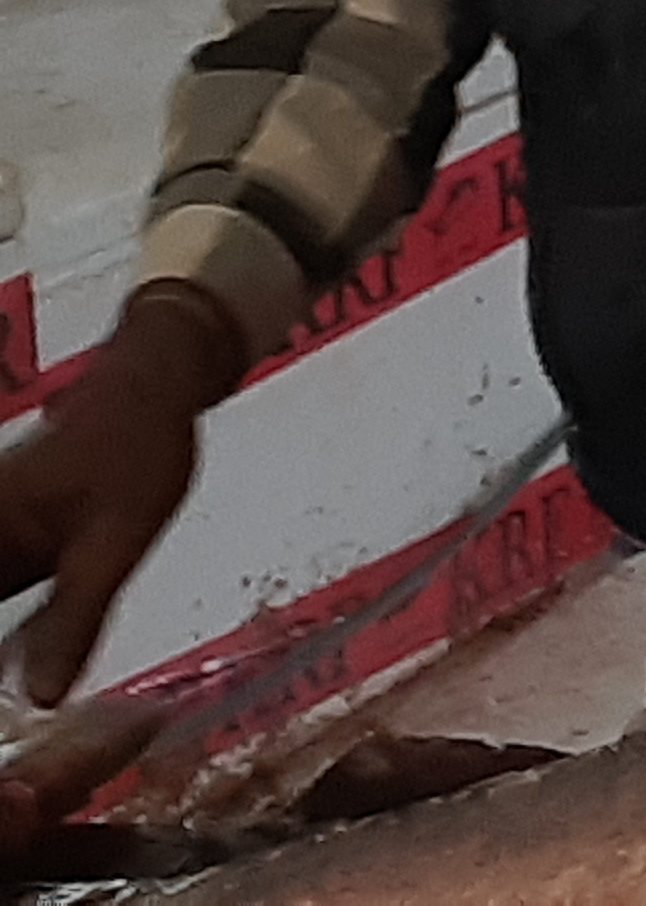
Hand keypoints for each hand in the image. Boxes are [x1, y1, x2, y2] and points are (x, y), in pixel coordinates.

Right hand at [0, 284, 239, 704]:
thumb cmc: (137, 450)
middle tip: (16, 735)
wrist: (152, 389)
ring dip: (0, 660)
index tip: (2, 712)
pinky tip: (20, 690)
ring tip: (22, 728)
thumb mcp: (115, 541)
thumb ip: (75, 619)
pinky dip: (5, 644)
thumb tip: (38, 697)